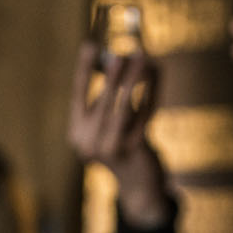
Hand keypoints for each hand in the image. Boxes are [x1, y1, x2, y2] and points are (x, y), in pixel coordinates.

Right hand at [67, 40, 169, 228]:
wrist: (139, 187)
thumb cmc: (123, 147)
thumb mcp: (108, 126)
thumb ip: (108, 99)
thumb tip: (116, 60)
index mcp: (77, 135)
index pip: (78, 96)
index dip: (84, 70)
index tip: (90, 45)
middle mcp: (89, 144)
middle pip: (103, 103)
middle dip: (113, 75)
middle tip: (121, 52)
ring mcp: (112, 150)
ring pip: (125, 108)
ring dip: (134, 80)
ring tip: (142, 58)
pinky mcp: (135, 151)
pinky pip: (144, 116)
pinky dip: (150, 94)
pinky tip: (155, 77)